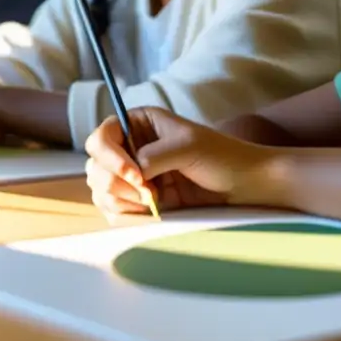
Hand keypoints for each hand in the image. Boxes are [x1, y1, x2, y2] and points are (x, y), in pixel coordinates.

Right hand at [84, 107, 272, 216]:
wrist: (245, 185)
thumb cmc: (222, 156)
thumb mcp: (186, 147)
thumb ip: (152, 157)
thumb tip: (130, 175)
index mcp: (138, 124)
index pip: (101, 138)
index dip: (111, 158)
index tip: (136, 175)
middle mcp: (131, 148)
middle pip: (95, 167)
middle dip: (116, 183)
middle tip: (148, 193)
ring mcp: (134, 176)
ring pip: (101, 191)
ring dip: (121, 201)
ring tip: (152, 203)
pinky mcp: (141, 201)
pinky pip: (114, 211)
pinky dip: (125, 216)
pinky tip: (149, 213)